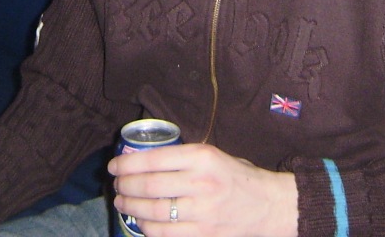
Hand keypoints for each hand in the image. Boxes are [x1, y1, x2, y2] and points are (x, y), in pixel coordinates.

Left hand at [110, 143, 297, 236]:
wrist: (270, 207)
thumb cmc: (239, 178)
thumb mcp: (215, 156)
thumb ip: (185, 158)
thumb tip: (144, 161)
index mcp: (203, 157)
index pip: (154, 159)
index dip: (127, 164)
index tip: (114, 166)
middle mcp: (201, 184)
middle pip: (149, 186)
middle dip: (125, 186)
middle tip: (115, 185)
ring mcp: (202, 213)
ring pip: (153, 212)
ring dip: (131, 207)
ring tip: (122, 202)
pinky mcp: (203, 236)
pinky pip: (165, 234)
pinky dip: (147, 228)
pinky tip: (140, 221)